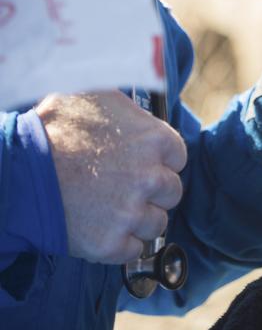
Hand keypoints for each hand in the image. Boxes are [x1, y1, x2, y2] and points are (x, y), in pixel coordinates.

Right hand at [34, 91, 185, 263]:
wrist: (16, 172)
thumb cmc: (52, 129)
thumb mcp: (93, 94)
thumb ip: (123, 98)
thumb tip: (136, 78)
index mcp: (155, 141)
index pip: (178, 157)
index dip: (159, 162)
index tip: (141, 164)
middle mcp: (150, 178)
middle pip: (171, 193)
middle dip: (151, 192)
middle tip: (125, 188)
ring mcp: (131, 213)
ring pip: (155, 224)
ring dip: (137, 220)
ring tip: (110, 209)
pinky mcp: (109, 243)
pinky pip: (132, 251)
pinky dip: (119, 245)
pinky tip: (102, 230)